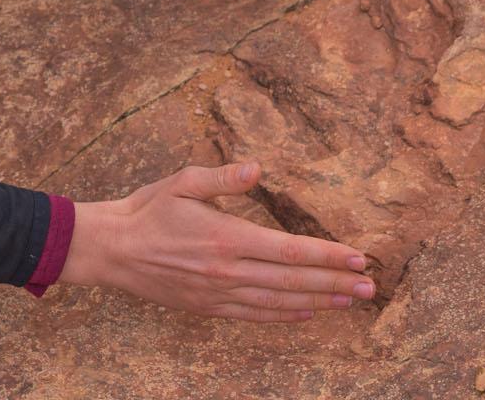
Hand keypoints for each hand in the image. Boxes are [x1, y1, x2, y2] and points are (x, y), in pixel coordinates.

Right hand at [59, 160, 376, 324]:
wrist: (113, 249)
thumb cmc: (149, 209)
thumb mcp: (184, 182)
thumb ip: (224, 179)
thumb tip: (259, 169)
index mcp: (227, 238)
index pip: (290, 251)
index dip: (328, 255)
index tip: (358, 256)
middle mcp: (229, 271)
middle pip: (295, 282)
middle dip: (336, 283)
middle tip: (371, 285)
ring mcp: (220, 294)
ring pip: (281, 302)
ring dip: (320, 302)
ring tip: (351, 301)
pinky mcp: (210, 307)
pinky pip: (257, 315)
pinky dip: (286, 315)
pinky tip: (307, 313)